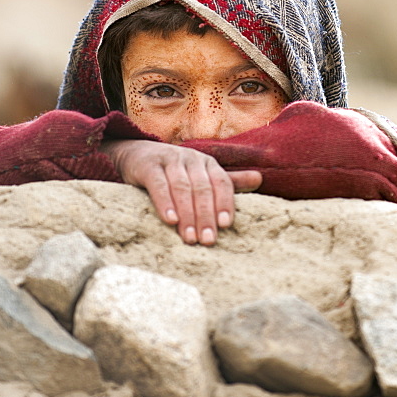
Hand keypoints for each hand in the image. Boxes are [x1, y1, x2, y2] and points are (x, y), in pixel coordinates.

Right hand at [100, 140, 261, 245]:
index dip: (224, 203)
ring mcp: (169, 160)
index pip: (221, 182)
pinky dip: (165, 202)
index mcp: (207, 163)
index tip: (226, 225)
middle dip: (206, 216)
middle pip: (202, 188)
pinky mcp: (148, 165)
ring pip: (182, 188)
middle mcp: (191, 159)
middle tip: (207, 241)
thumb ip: (228, 181)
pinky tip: (170, 220)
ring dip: (187, 214)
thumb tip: (260, 179)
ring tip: (190, 238)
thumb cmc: (175, 171)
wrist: (136, 155)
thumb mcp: (202, 175)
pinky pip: (159, 184)